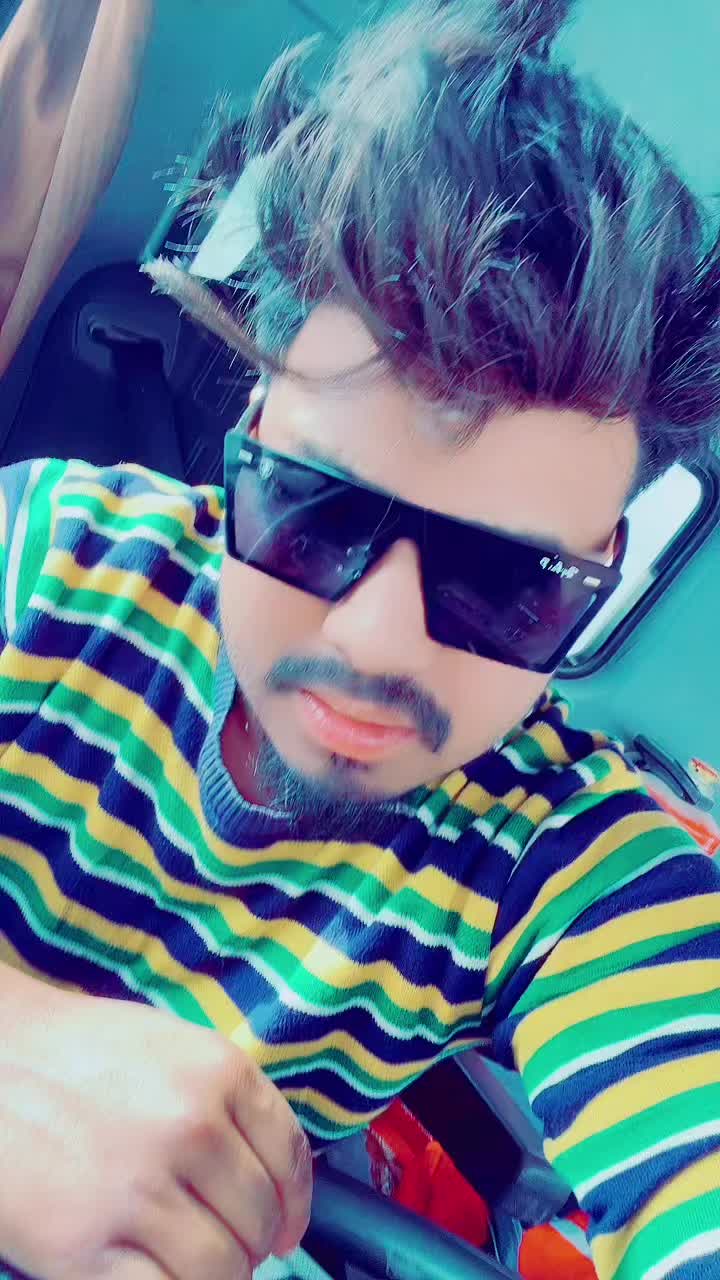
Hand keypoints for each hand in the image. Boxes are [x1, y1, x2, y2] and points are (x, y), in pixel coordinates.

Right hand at [0, 975, 311, 1278]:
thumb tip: (268, 1175)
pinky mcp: (85, 1247)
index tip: (287, 1229)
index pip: (291, 1158)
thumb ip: (224, 1100)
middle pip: (259, 1218)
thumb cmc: (75, 1052)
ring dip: (217, 1276)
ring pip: (222, 1268)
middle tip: (227, 1246)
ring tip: (190, 1264)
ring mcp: (140, 1190)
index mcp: (218, 1072)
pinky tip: (155, 1277)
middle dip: (251, 1243)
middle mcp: (191, 1129)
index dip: (295, 1205)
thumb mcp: (169, 1047)